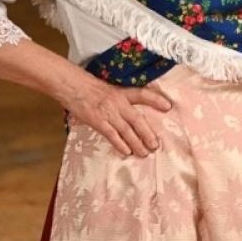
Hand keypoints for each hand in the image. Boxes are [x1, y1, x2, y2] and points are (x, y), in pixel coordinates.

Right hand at [57, 73, 172, 157]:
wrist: (73, 87)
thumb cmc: (91, 90)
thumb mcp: (110, 90)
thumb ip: (121, 100)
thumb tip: (133, 114)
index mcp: (122, 93)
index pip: (142, 94)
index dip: (156, 100)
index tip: (168, 107)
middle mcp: (118, 103)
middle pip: (137, 120)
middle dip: (148, 134)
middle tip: (155, 146)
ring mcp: (108, 113)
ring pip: (126, 131)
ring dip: (136, 143)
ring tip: (144, 153)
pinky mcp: (98, 121)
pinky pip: (112, 135)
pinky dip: (120, 144)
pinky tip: (127, 152)